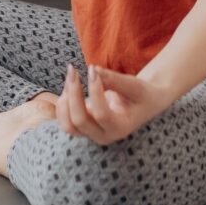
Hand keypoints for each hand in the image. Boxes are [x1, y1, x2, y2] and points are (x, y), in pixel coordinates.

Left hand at [55, 64, 175, 145]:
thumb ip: (115, 80)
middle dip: (73, 93)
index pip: (101, 114)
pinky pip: (64, 120)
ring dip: (65, 99)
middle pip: (79, 121)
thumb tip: (93, 70)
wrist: (142, 104)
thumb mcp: (135, 86)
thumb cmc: (141, 94)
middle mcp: (104, 135)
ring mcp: (91, 133)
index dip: (94, 90)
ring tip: (71, 77)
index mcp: (121, 128)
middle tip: (73, 70)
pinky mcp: (82, 127)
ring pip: (67, 124)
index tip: (92, 69)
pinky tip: (69, 85)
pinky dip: (63, 102)